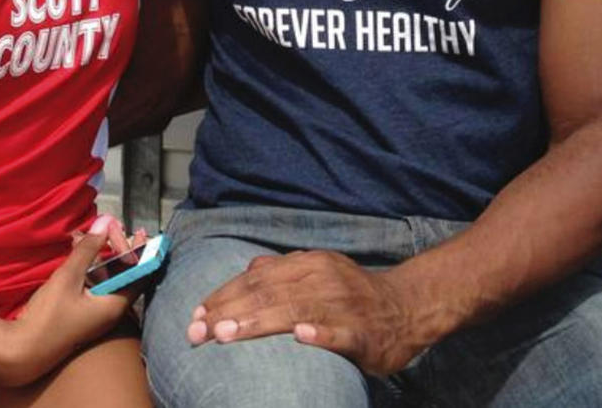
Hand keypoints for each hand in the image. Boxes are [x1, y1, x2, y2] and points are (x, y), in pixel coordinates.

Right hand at [0, 217, 139, 386]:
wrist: (22, 353)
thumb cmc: (48, 318)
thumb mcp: (68, 278)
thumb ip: (88, 250)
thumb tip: (106, 222)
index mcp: (115, 305)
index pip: (140, 275)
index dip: (142, 252)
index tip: (140, 232)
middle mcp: (110, 311)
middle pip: (124, 274)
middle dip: (118, 248)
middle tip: (110, 228)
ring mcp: (96, 313)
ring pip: (106, 277)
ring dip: (100, 255)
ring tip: (90, 234)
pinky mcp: (82, 313)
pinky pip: (93, 284)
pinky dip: (88, 266)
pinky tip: (77, 250)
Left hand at [186, 250, 426, 376]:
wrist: (407, 306)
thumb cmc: (353, 293)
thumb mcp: (317, 272)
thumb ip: (282, 272)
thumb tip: (247, 271)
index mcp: (307, 263)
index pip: (256, 277)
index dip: (223, 295)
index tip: (195, 314)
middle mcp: (321, 277)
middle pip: (267, 292)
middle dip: (228, 311)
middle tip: (197, 331)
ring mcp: (342, 303)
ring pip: (295, 310)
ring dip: (259, 321)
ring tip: (229, 334)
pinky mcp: (363, 332)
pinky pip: (339, 333)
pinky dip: (320, 334)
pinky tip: (301, 338)